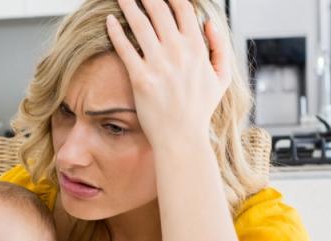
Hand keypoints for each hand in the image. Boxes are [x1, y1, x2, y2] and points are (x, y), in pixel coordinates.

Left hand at [106, 0, 232, 146]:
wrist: (182, 137)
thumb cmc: (200, 110)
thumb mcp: (221, 78)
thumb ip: (220, 47)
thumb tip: (209, 23)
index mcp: (197, 48)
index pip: (183, 9)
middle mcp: (177, 52)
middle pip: (159, 10)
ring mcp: (158, 64)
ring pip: (140, 24)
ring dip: (129, 6)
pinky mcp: (140, 78)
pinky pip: (125, 48)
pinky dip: (116, 32)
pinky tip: (109, 21)